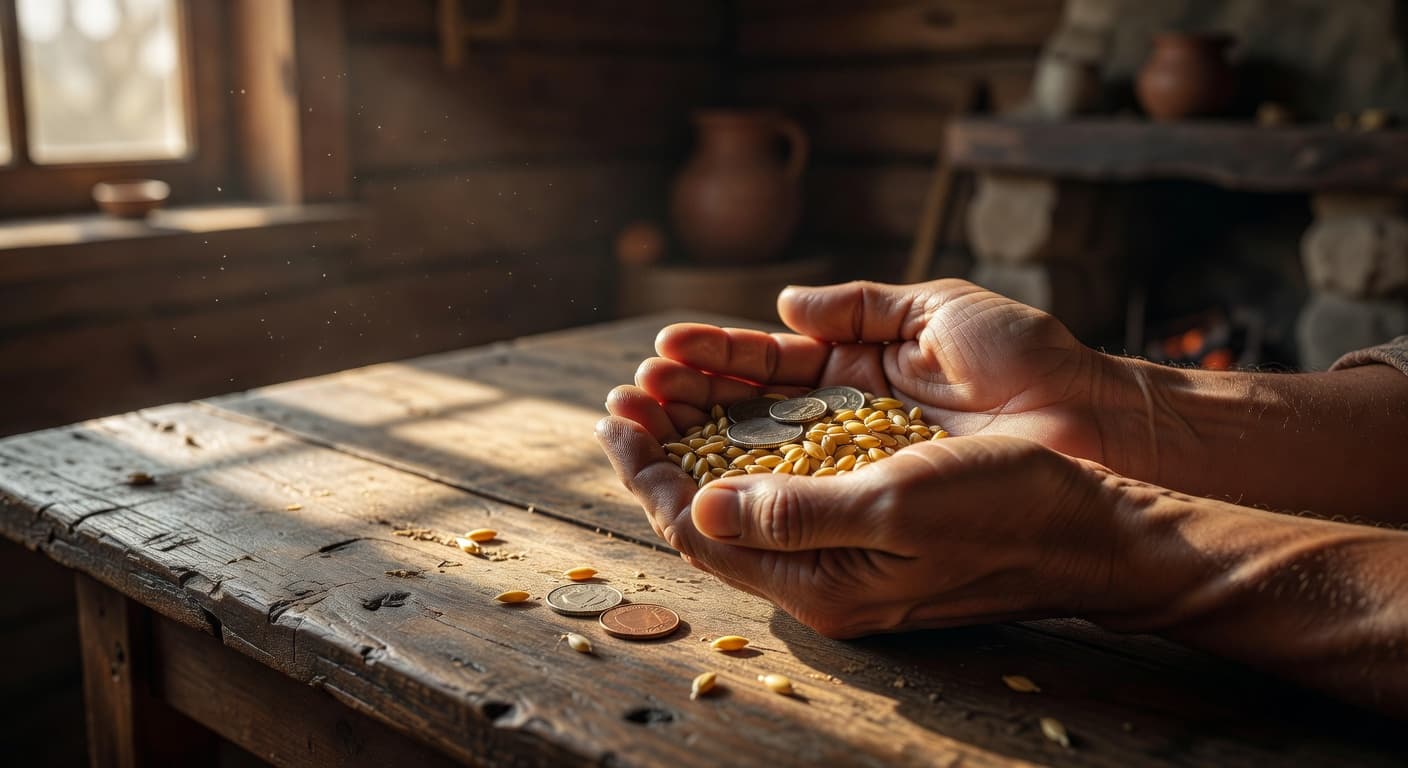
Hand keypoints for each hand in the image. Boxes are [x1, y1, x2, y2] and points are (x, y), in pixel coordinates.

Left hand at [595, 404, 1122, 636]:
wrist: (1092, 526)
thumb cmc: (1009, 510)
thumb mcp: (897, 505)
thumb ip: (795, 515)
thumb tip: (697, 510)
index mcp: (820, 585)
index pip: (699, 533)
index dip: (648, 474)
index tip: (615, 417)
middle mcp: (823, 577)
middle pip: (710, 517)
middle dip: (662, 453)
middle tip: (626, 394)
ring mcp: (847, 553)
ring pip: (746, 498)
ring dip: (702, 442)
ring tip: (667, 388)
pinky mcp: (871, 525)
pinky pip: (789, 488)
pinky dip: (753, 446)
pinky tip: (740, 410)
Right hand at [635, 279, 1113, 467]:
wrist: (1094, 426)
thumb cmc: (1027, 363)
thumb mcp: (941, 313)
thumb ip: (862, 308)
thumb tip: (782, 304)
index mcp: (859, 369)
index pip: (767, 364)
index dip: (711, 358)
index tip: (658, 353)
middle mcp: (848, 424)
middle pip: (746, 416)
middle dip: (683, 405)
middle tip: (627, 398)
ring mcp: (858, 471)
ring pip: (757, 462)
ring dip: (694, 447)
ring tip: (635, 430)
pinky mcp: (874, 513)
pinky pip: (797, 507)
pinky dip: (742, 495)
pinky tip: (693, 484)